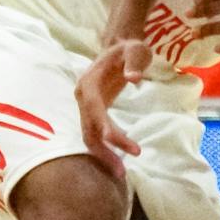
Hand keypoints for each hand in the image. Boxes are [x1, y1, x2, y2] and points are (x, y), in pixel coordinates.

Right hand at [76, 40, 150, 171]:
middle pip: (88, 128)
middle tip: (121, 170)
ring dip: (103, 154)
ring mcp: (86, 105)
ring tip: (121, 172)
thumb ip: (134, 61)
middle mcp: (83, 96)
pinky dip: (107, 146)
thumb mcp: (136, 49)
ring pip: (89, 135)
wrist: (118, 48)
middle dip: (103, 150)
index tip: (117, 142)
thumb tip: (133, 78)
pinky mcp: (95, 111)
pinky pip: (97, 133)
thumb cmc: (128, 49)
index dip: (103, 126)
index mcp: (89, 82)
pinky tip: (119, 159)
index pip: (94, 108)